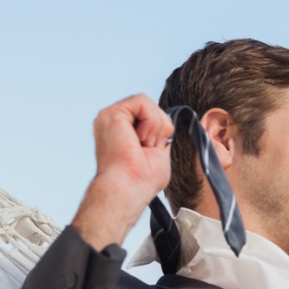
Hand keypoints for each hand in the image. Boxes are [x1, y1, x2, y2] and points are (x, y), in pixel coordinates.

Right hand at [69, 95, 174, 250]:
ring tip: (143, 145)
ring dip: (155, 127)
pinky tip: (140, 139)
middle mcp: (115, 121)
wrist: (128, 187)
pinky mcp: (112, 113)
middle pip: (151, 107)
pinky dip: (150, 121)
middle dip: (159, 128)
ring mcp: (111, 116)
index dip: (160, 130)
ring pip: (148, 104)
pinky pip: (142, 101)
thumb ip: (162, 136)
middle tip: (148, 148)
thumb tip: (177, 127)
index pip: (151, 115)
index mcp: (124, 130)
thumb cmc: (141, 180)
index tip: (151, 149)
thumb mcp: (159, 152)